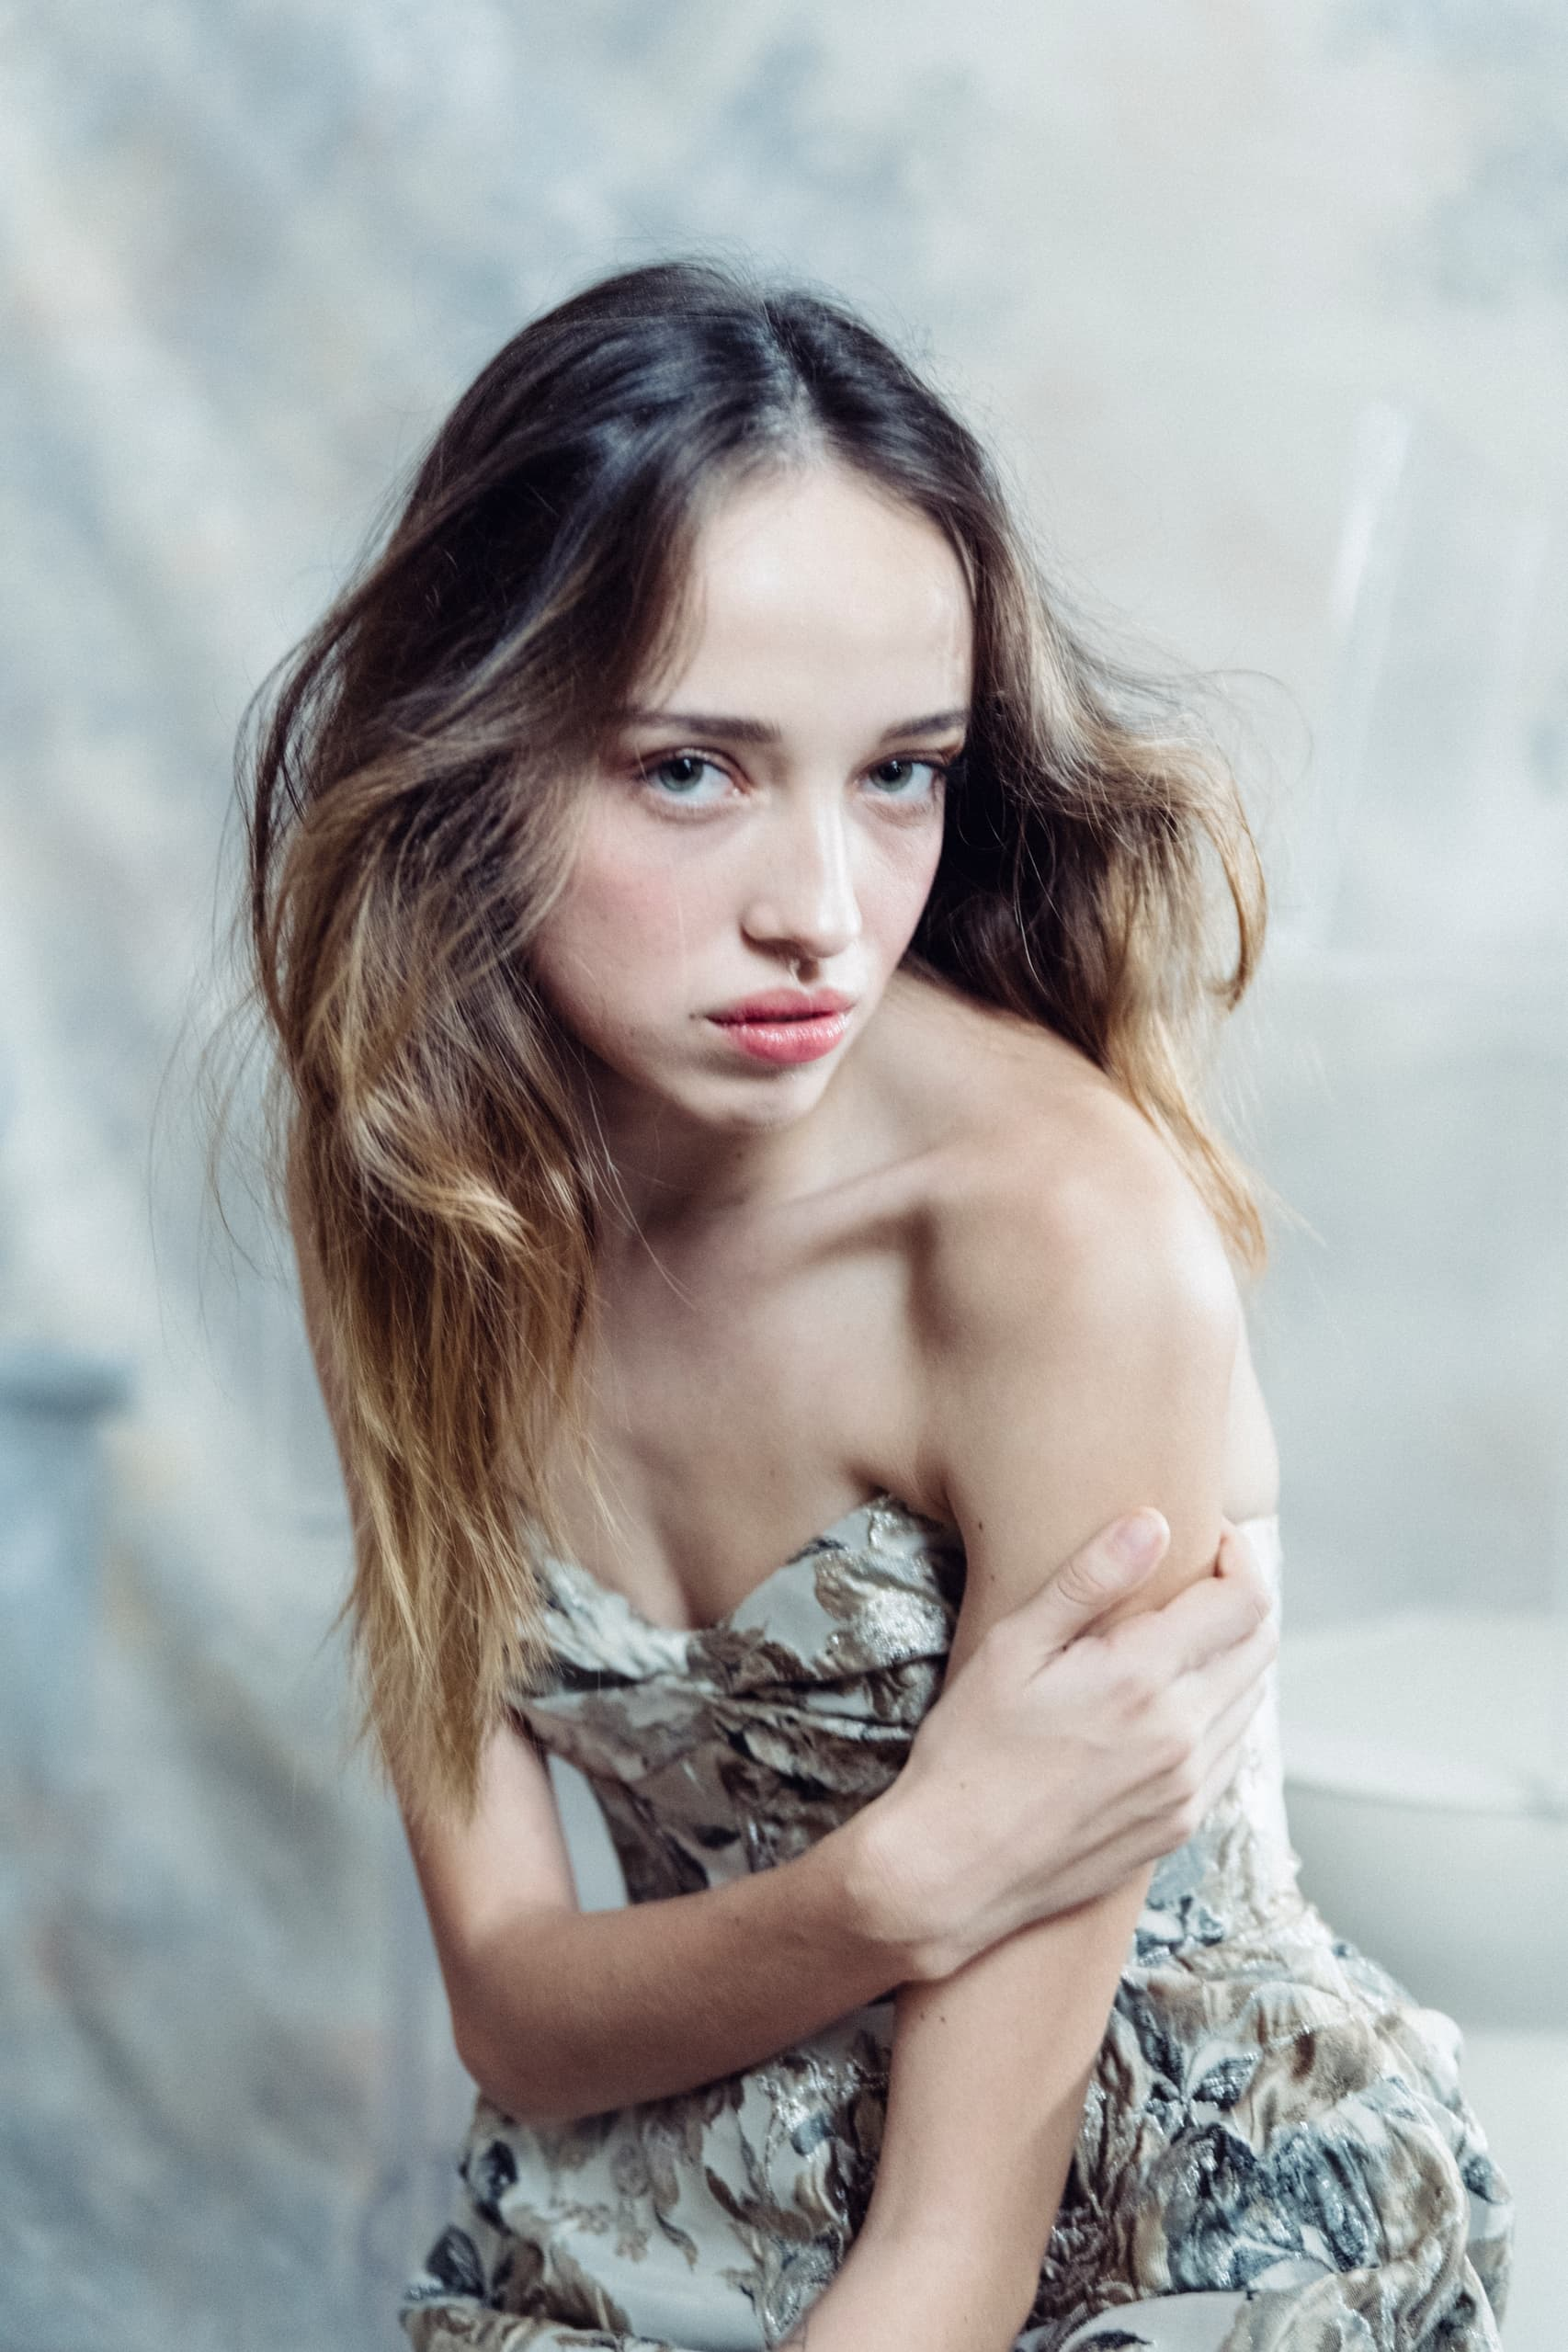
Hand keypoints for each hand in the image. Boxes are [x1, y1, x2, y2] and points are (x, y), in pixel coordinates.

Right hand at [871, 1511, 1277, 1979]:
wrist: (955, 1869)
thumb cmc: (970, 1751)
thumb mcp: (1012, 1648)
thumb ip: (1088, 1581)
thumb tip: (1153, 1523)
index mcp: (1143, 1678)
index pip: (1242, 1600)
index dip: (1234, 1554)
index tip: (1203, 1537)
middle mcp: (1182, 1733)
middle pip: (1260, 1644)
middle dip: (1238, 1597)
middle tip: (1192, 1578)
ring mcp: (1187, 1786)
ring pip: (1250, 1699)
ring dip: (1231, 1655)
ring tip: (1175, 1636)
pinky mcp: (1180, 1824)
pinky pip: (1228, 1752)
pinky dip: (1217, 1712)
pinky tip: (1168, 1702)